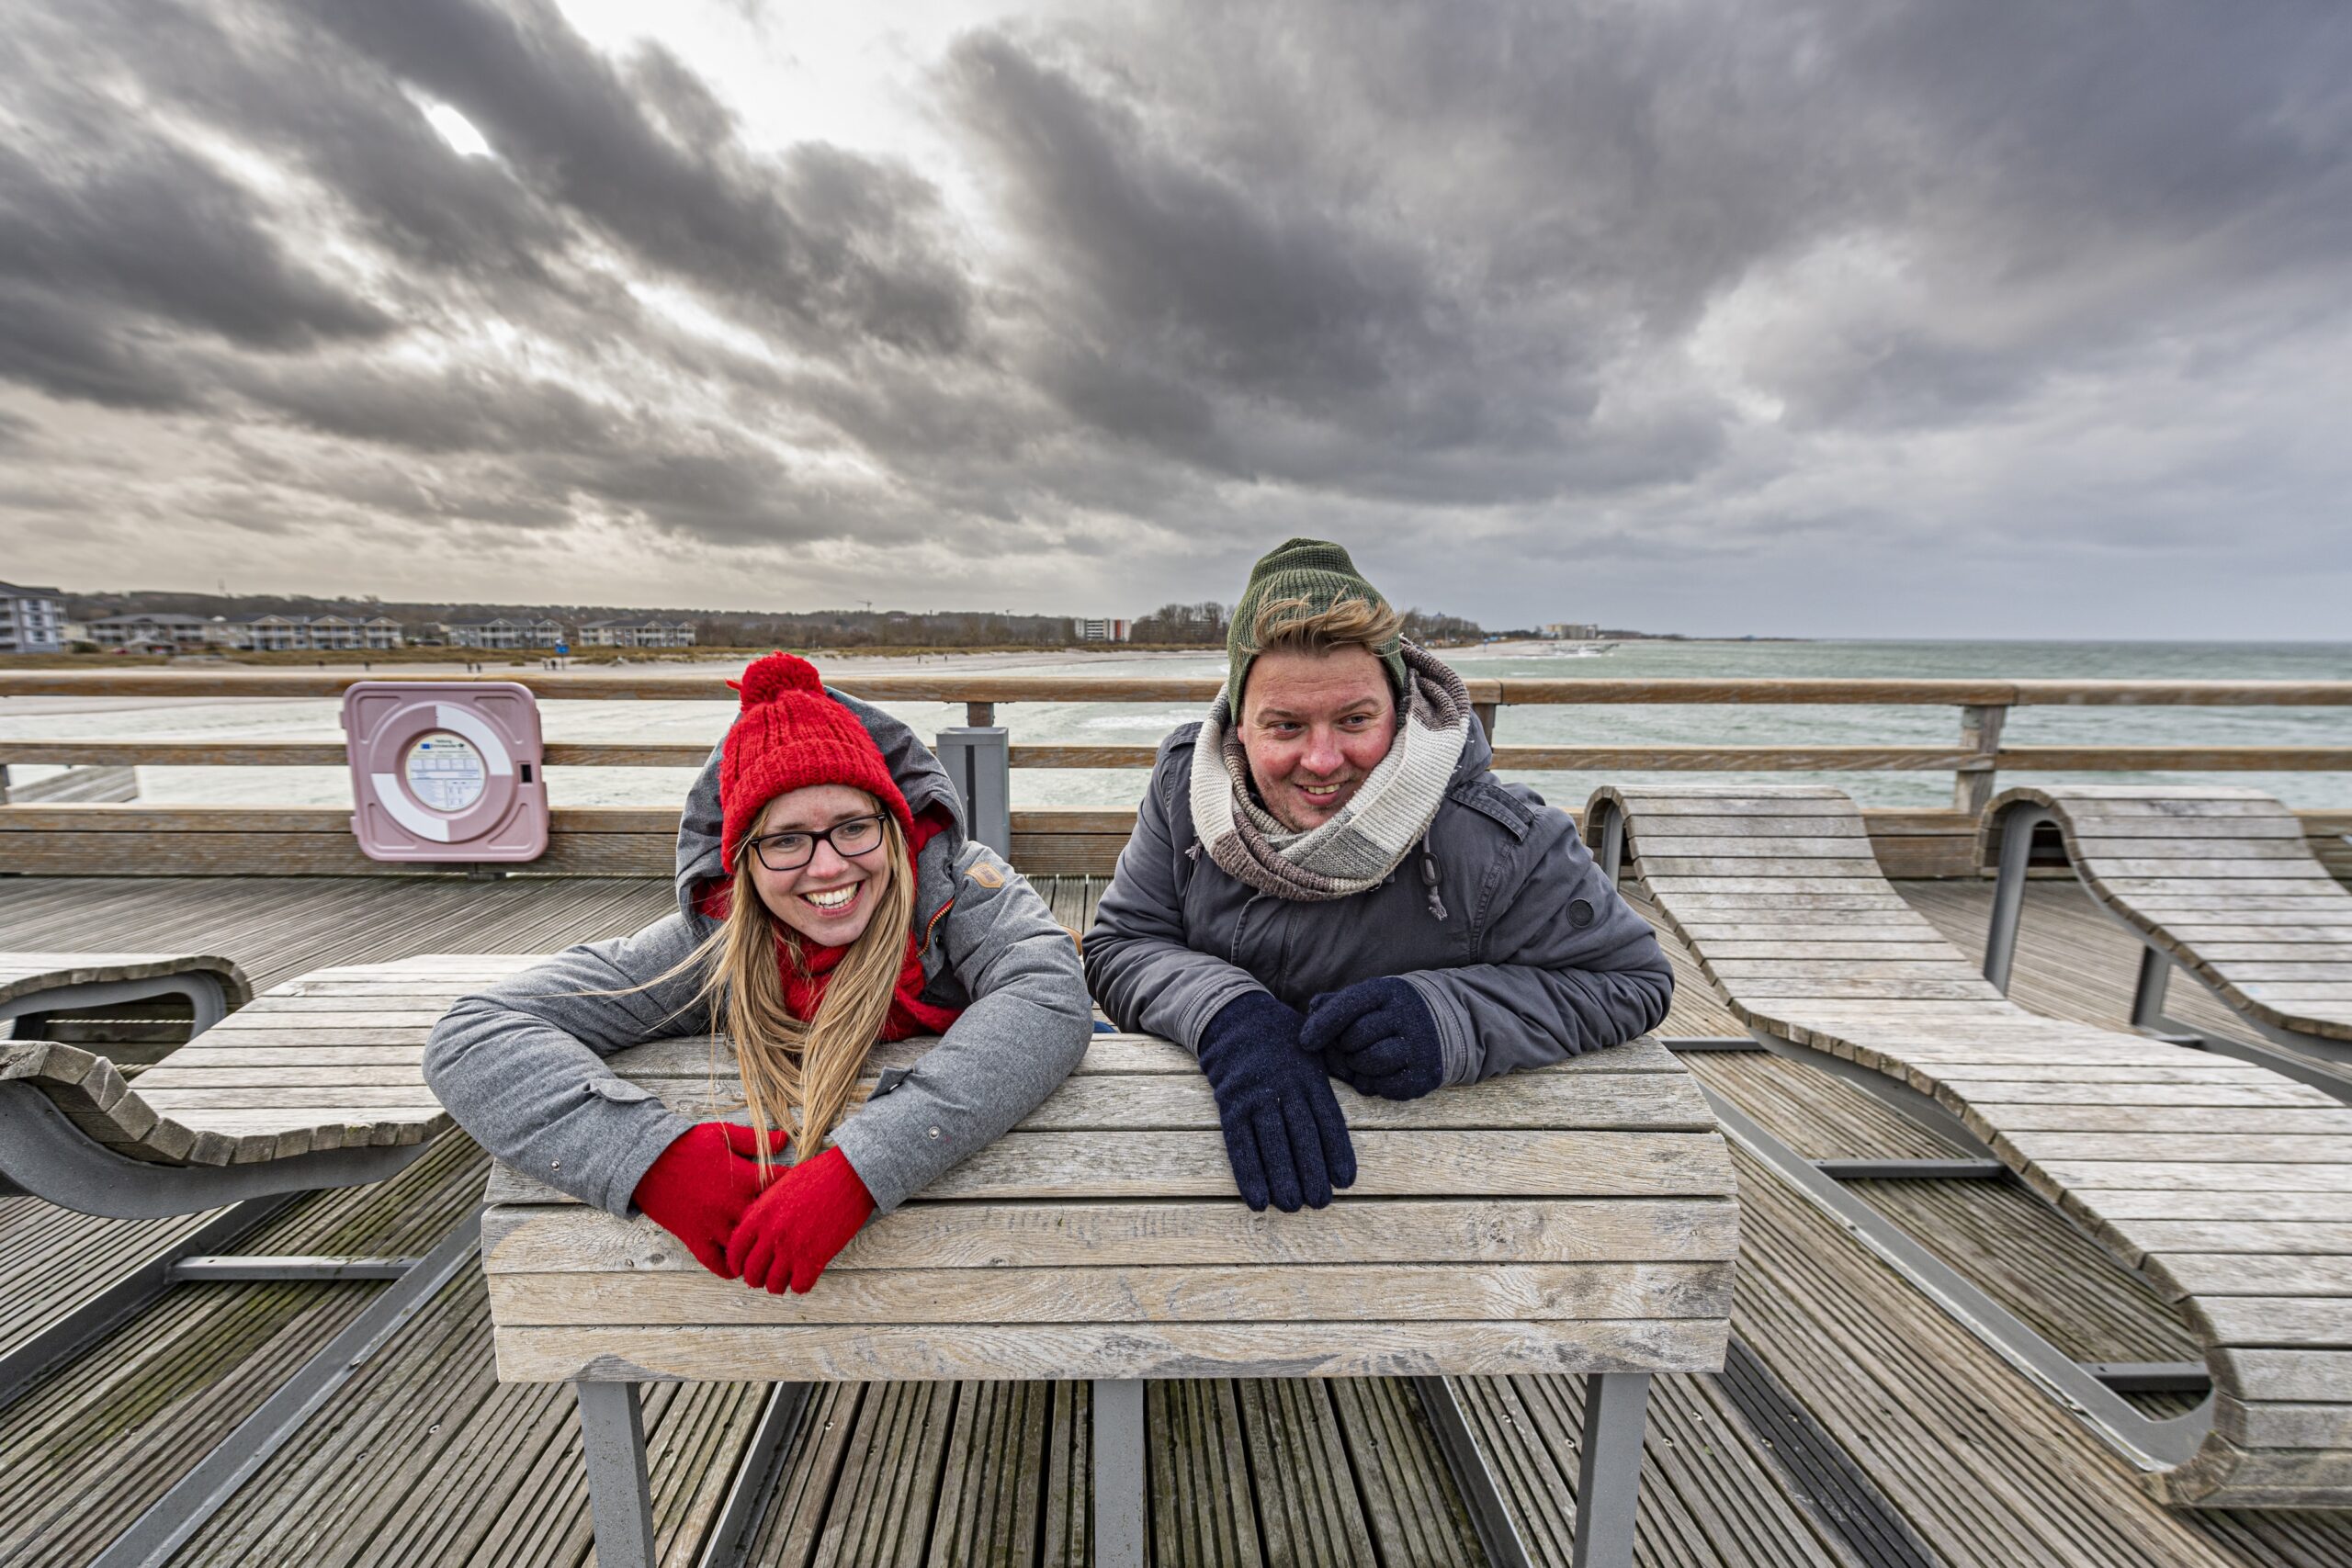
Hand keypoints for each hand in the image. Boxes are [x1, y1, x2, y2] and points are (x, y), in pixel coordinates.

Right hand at [630, 1121, 790, 1278]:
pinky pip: (716, 1263)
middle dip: (779, 1222)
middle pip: (768, 1222)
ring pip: (746, 1246)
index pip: (780, 1186)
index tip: (797, 1189)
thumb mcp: (722, 1135)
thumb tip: (785, 1137)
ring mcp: (713, 1225)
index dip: (792, 1186)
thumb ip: (754, 1140)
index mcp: (742, 1177)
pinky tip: (739, 1265)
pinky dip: (730, 1268)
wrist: (646, 1160)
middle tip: (786, 1223)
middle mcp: (731, 1205)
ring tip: (767, 1249)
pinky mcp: (694, 1239)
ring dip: (757, 1248)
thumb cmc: (686, 1144)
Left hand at [725, 1145, 876, 1293]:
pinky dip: (801, 1285)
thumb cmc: (815, 1176)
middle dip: (754, 1279)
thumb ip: (760, 1211)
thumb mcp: (778, 1188)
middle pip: (752, 1273)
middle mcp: (772, 1234)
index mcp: (760, 1215)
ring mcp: (793, 1248)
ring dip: (777, 1285)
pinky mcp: (815, 1258)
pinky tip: (804, 1275)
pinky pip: (799, 1286)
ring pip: (773, 1285)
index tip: (741, 1268)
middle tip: (762, 1278)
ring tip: (783, 1280)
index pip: (735, 1250)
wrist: (848, 1175)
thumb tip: (748, 1230)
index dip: (735, 1264)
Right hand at [1196, 991, 1356, 1211]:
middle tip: (1320, 1202)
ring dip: (1282, 1178)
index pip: (1327, 1119)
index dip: (1337, 1152)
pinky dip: (1249, 1173)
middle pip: (1302, 1136)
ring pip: (1272, 1143)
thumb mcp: (1314, 1049)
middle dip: (1312, 1172)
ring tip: (1292, 1205)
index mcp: (1310, 1075)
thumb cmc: (1281, 1039)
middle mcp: (1286, 1086)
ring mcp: (1256, 1094)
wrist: (1235, 1016)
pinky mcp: (1231, 1103)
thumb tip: (1359, 1098)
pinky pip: (1240, 1143)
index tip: (1345, 1180)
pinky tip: (1258, 1199)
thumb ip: (1331, 1077)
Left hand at [1302, 977, 1442, 1100]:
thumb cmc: (1396, 1012)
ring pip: (1369, 1062)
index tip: (1305, 1041)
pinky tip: (1380, 1074)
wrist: (1451, 1024)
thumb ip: (1339, 1002)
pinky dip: (1375, 1084)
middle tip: (1347, 1049)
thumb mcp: (1373, 997)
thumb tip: (1312, 1009)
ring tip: (1363, 1060)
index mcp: (1388, 991)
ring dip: (1358, 1067)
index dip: (1322, 1025)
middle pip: (1354, 1038)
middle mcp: (1407, 1015)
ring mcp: (1420, 1045)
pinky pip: (1385, 1086)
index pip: (1348, 1005)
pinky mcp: (1426, 1073)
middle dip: (1343, 1048)